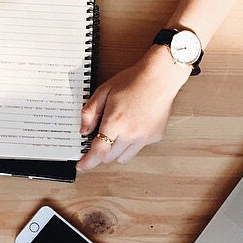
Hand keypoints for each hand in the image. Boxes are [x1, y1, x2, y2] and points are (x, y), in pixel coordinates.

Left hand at [77, 46, 190, 169]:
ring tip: (119, 132)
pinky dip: (132, 143)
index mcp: (115, 122)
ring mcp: (144, 137)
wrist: (160, 77)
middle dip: (102, 151)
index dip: (88, 162)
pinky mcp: (154, 137)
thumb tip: (84, 131)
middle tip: (102, 139)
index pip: (98, 151)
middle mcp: (130, 133)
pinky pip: (138, 149)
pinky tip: (134, 126)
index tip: (82, 166)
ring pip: (123, 158)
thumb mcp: (104, 91)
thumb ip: (90, 112)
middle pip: (109, 157)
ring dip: (116, 151)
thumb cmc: (133, 81)